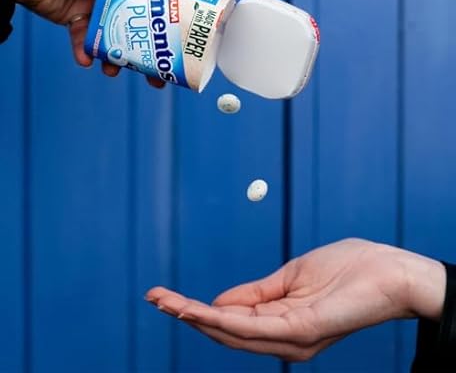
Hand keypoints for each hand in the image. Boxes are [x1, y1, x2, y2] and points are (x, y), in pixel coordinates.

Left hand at [0, 0, 198, 85]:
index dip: (179, 21)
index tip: (189, 43)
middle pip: (146, 28)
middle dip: (154, 54)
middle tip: (161, 75)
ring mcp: (100, 7)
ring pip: (120, 40)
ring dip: (122, 60)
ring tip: (118, 70)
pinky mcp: (79, 20)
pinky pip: (90, 43)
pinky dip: (89, 54)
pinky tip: (88, 60)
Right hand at [146, 239, 445, 361]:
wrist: (390, 271)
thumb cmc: (347, 269)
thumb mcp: (293, 276)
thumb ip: (256, 292)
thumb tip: (218, 301)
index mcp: (281, 321)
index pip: (232, 319)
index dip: (199, 309)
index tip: (169, 296)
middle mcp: (283, 337)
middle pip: (226, 330)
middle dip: (188, 315)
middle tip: (155, 298)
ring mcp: (292, 337)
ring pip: (233, 332)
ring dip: (196, 317)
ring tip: (166, 303)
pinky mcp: (302, 330)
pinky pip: (254, 328)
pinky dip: (221, 320)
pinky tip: (197, 310)